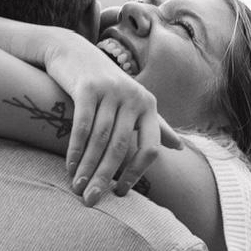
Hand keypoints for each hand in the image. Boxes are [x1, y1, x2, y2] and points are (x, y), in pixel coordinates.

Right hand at [39, 29, 180, 204]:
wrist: (71, 50)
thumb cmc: (105, 83)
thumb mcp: (133, 101)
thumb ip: (156, 125)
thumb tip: (180, 148)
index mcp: (148, 104)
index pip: (150, 147)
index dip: (136, 173)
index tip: (120, 192)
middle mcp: (133, 96)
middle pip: (121, 147)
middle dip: (105, 176)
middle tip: (92, 200)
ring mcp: (111, 90)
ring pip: (100, 139)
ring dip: (88, 167)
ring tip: (78, 188)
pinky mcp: (87, 87)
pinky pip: (82, 125)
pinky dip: (75, 149)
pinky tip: (70, 167)